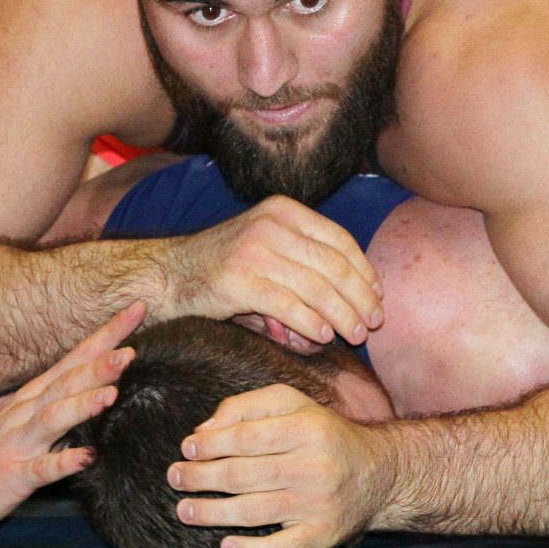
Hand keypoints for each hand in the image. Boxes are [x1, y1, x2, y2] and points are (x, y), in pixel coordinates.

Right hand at [0, 303, 144, 536]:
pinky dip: (64, 462)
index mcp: (36, 396)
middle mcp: (27, 413)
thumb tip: (109, 378)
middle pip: (66, 382)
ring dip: (81, 405)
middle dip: (98, 365)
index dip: (107, 334)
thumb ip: (64, 398)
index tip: (138, 309)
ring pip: (52, 419)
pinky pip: (40, 469)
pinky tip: (87, 457)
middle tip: (131, 350)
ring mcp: (18, 444)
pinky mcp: (12, 476)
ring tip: (111, 393)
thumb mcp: (29, 417)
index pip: (77, 357)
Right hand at [162, 196, 384, 348]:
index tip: (378, 296)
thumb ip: (306, 259)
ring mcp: (254, 251)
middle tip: (373, 324)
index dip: (365, 271)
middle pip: (334, 266)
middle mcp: (271, 225)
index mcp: (284, 211)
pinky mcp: (239, 281)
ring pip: (317, 288)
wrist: (169, 275)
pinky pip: (289, 306)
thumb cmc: (226, 266)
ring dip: (342, 316)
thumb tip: (359, 296)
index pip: (340, 240)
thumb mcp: (268, 245)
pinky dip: (311, 323)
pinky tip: (322, 337)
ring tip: (354, 335)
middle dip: (360, 298)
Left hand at [166, 384, 392, 547]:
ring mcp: (318, 505)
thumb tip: (203, 431)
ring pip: (254, 512)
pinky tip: (226, 545)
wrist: (380, 473)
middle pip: (244, 475)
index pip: (247, 438)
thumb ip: (247, 407)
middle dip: (201, 478)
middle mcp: (314, 467)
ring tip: (185, 510)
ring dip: (212, 513)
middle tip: (175, 478)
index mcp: (307, 430)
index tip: (187, 448)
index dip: (211, 444)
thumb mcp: (293, 404)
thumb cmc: (324, 434)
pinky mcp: (322, 536)